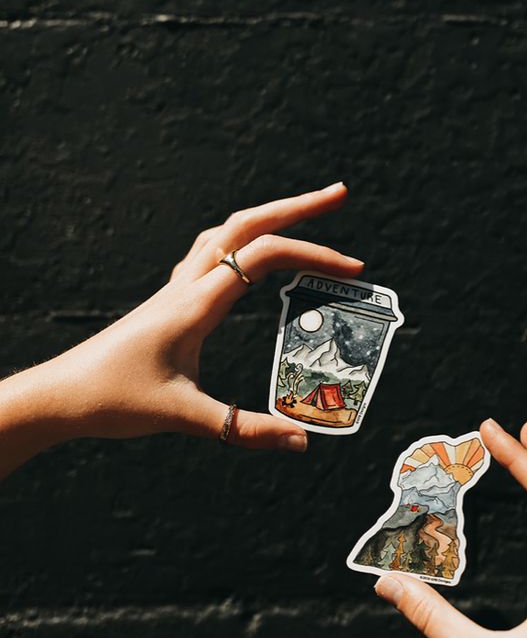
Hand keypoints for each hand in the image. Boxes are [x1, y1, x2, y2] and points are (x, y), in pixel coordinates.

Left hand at [0, 183, 362, 478]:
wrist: (62, 394)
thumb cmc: (114, 399)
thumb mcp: (184, 418)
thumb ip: (243, 428)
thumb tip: (299, 441)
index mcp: (196, 302)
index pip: (263, 256)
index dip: (312, 254)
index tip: (352, 268)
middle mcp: (188, 285)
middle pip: (247, 223)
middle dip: (297, 207)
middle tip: (339, 195)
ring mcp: (177, 289)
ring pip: (227, 231)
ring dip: (269, 217)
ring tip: (305, 216)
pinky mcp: (171, 301)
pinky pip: (212, 253)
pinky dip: (243, 241)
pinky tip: (253, 258)